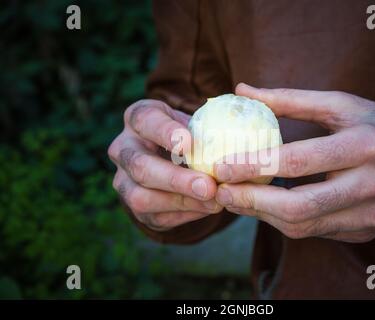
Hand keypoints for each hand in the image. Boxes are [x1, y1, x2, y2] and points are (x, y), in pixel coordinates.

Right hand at [108, 100, 221, 231]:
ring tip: (213, 203)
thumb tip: (236, 132)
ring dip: (181, 202)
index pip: (145, 121)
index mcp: (137, 119)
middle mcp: (122, 149)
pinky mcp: (134, 207)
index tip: (189, 143)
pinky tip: (207, 209)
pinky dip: (184, 214)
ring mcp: (124, 180)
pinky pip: (155, 217)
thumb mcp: (195, 121)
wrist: (172, 158)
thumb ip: (208, 126)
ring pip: (141, 197)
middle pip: (140, 166)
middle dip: (176, 179)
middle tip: (208, 186)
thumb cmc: (189, 134)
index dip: (166, 133)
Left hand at [214, 83, 374, 241]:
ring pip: (302, 226)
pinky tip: (264, 206)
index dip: (254, 166)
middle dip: (251, 201)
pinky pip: (314, 232)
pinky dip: (283, 220)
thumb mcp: (345, 105)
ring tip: (234, 198)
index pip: (298, 162)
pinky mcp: (364, 232)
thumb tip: (243, 90)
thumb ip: (292, 100)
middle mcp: (369, 186)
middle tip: (220, 190)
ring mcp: (369, 216)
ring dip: (261, 215)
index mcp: (365, 146)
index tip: (221, 166)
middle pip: (298, 206)